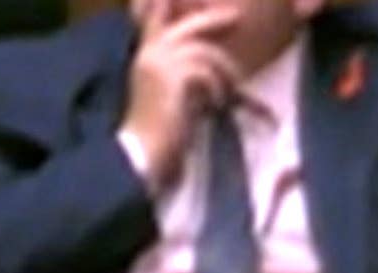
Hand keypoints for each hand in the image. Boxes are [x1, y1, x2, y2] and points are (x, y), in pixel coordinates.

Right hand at [122, 0, 249, 190]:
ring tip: (234, 88)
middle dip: (213, 19)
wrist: (142, 153)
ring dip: (224, 69)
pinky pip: (205, 71)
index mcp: (146, 57)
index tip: (200, 8)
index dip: (176, 10)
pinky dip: (217, 87)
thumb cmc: (159, 134)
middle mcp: (150, 54)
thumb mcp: (175, 99)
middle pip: (187, 25)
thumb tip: (217, 77)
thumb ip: (189, 80)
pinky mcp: (172, 77)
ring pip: (203, 51)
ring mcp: (159, 62)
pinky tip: (219, 104)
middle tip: (236, 18)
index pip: (157, 19)